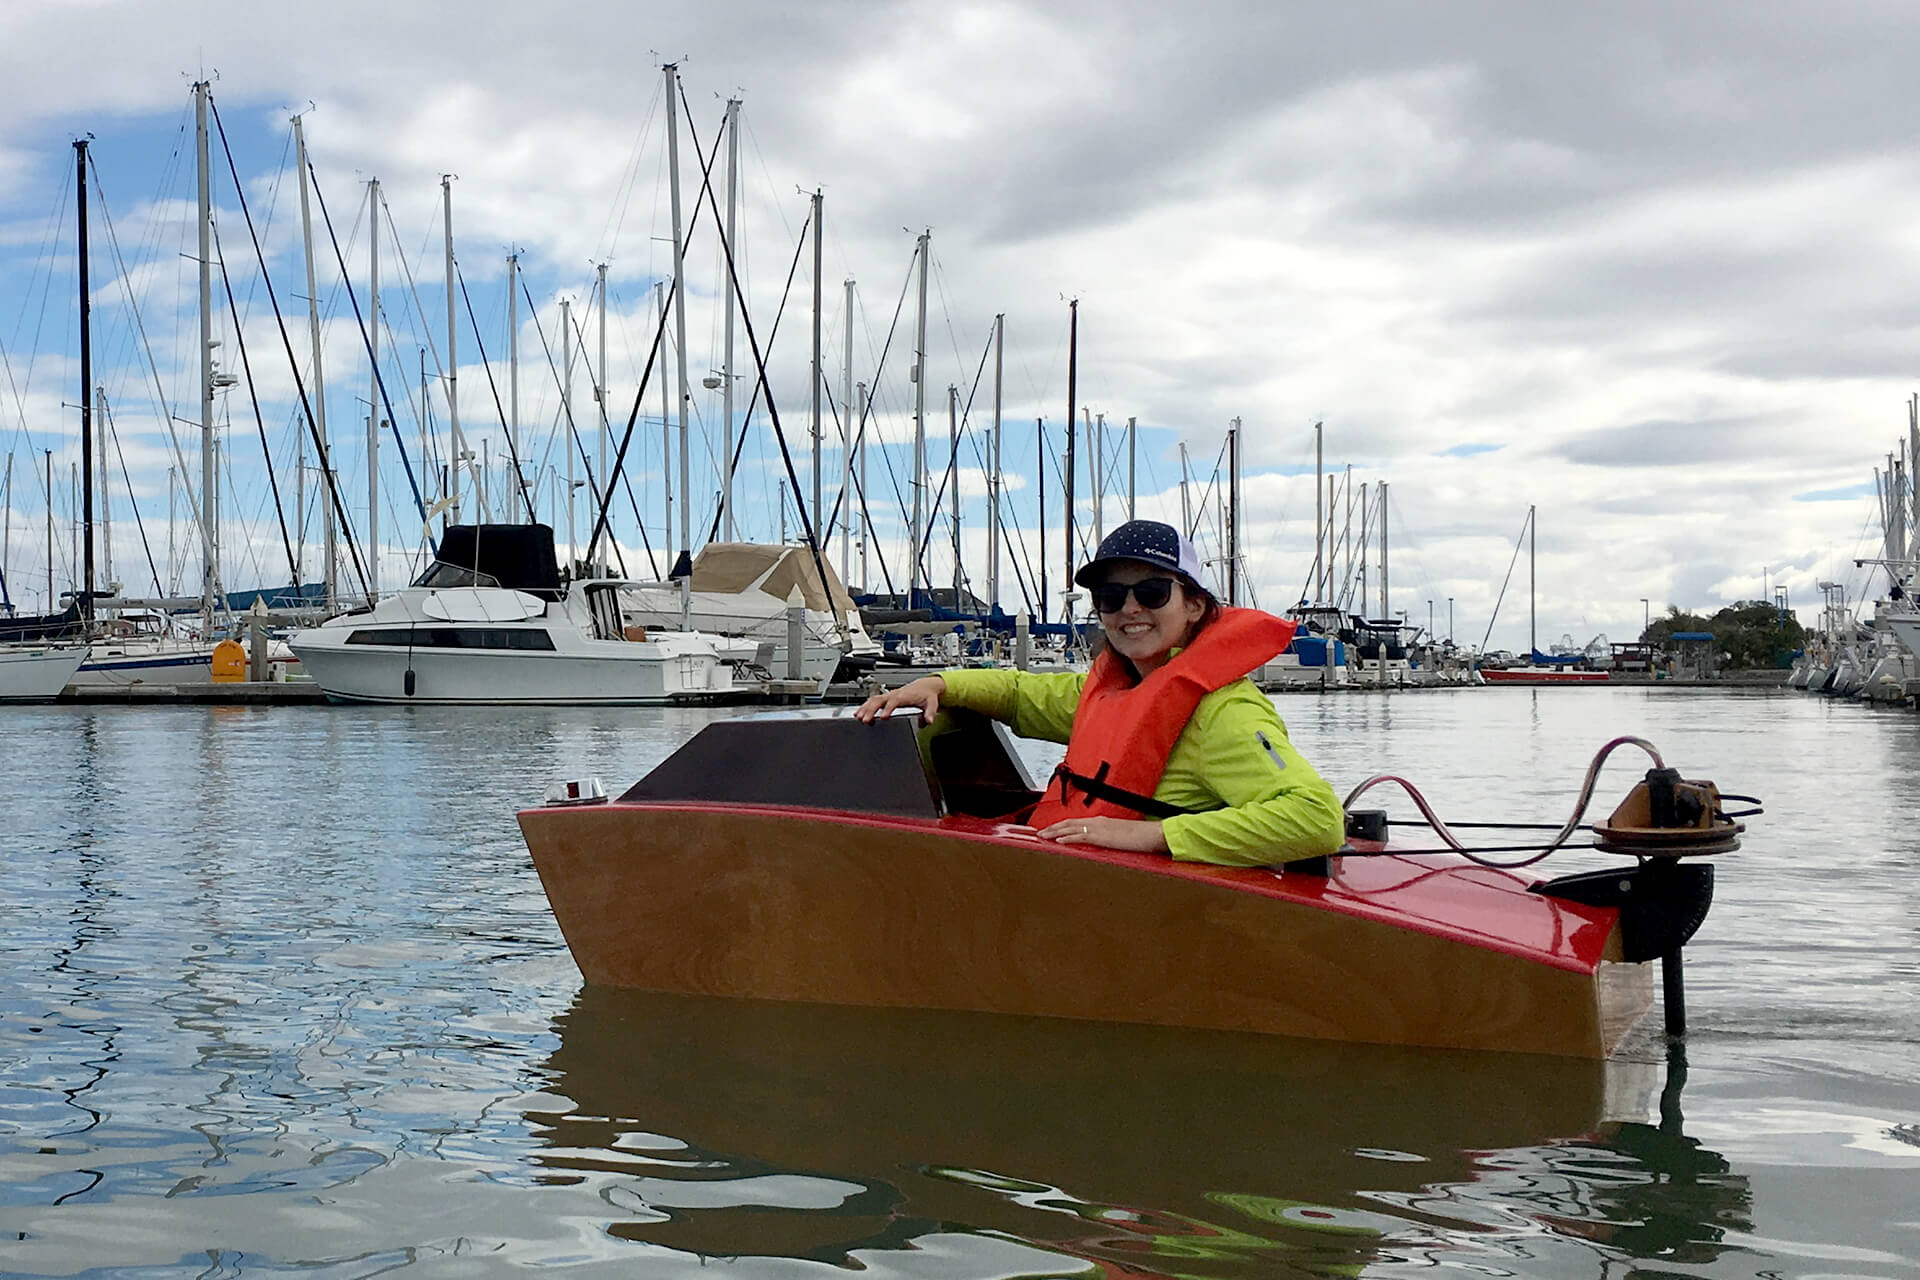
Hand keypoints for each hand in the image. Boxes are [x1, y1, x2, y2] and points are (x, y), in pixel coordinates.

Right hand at [853, 675, 945, 722]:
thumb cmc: (927, 694)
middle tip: (865, 720)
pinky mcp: (886, 698)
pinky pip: (873, 701)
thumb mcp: (932, 703)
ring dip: (865, 708)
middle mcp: (894, 694)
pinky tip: (859, 713)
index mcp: (904, 696)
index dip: (888, 709)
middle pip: (879, 700)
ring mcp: (889, 695)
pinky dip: (865, 707)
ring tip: (858, 717)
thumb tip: (929, 721)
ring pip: (873, 699)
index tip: (883, 717)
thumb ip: (931, 712)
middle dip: (871, 709)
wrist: (925, 686)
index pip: (894, 701)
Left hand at [1036, 815, 1169, 853]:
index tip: (1051, 830)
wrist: (1151, 834)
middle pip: (1069, 823)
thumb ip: (1109, 838)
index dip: (1062, 826)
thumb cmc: (1140, 836)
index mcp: (1102, 821)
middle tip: (1040, 833)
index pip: (1077, 823)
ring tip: (1043, 836)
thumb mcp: (1121, 836)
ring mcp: (1099, 828)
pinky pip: (1080, 837)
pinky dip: (1067, 838)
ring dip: (1055, 832)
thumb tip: (1103, 844)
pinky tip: (1058, 841)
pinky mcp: (1102, 837)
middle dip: (1053, 828)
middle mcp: (1098, 822)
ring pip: (1071, 828)